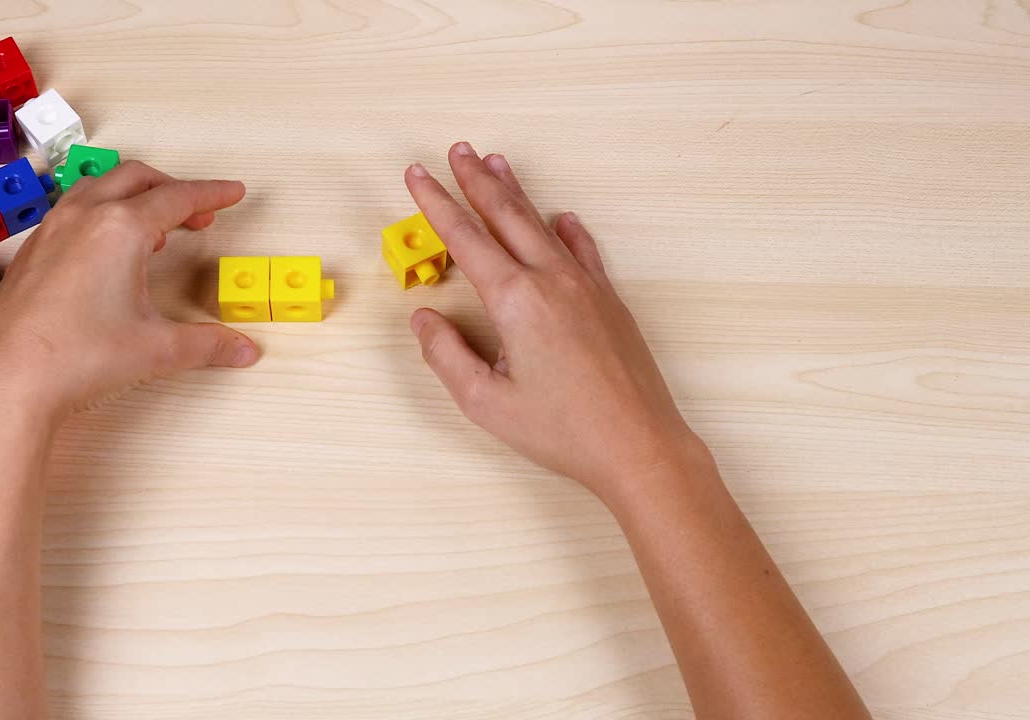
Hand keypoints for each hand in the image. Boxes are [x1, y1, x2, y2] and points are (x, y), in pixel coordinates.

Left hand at [0, 161, 260, 422]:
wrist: (7, 381)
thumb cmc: (76, 358)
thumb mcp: (156, 350)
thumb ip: (206, 344)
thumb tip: (242, 350)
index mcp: (120, 229)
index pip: (177, 198)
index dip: (211, 195)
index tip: (232, 193)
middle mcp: (83, 218)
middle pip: (137, 179)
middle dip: (174, 190)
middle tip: (200, 214)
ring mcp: (51, 231)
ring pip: (99, 188)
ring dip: (134, 196)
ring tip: (155, 229)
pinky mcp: (31, 252)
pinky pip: (72, 211)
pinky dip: (101, 213)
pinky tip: (109, 252)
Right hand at [405, 142, 707, 500]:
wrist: (638, 444)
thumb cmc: (563, 430)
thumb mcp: (486, 402)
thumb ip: (447, 356)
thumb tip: (424, 319)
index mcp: (515, 300)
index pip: (464, 238)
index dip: (436, 204)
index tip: (417, 175)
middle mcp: (552, 281)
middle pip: (505, 215)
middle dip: (475, 180)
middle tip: (457, 150)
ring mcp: (586, 286)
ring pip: (542, 225)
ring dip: (516, 193)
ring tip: (497, 163)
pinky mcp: (610, 301)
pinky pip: (583, 250)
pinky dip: (566, 230)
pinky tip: (562, 218)